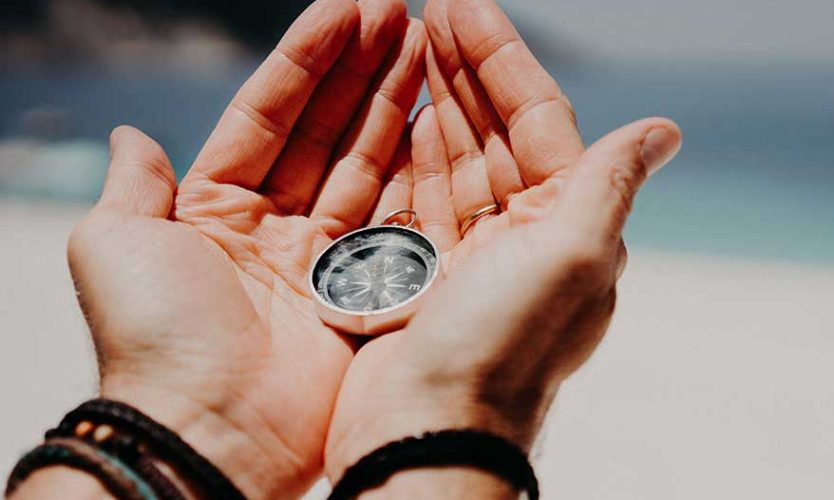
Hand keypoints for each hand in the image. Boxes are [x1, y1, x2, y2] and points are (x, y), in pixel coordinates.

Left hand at [65, 0, 425, 495]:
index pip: (266, 114)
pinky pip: (389, 219)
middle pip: (321, 129)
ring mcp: (319, 260)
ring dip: (390, 104)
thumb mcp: (115, 244)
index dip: (306, 58)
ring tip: (423, 45)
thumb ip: (133, 186)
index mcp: (211, 209)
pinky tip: (431, 121)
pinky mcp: (359, 294)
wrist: (208, 429)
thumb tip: (129, 136)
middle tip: (400, 13)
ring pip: (361, 164)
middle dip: (359, 69)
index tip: (348, 9)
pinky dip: (410, 170)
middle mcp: (269, 228)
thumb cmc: (157, 335)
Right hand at [323, 0, 682, 483]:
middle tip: (432, 10)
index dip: (503, 60)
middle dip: (466, 71)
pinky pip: (419, 202)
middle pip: (497, 134)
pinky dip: (410, 157)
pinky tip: (401, 117)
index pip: (540, 121)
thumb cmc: (504, 349)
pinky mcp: (423, 280)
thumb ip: (610, 184)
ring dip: (437, 102)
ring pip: (457, 162)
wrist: (429, 434)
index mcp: (569, 226)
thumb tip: (666, 131)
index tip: (464, 6)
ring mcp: (472, 259)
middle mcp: (526, 240)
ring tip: (410, 44)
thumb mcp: (574, 255)